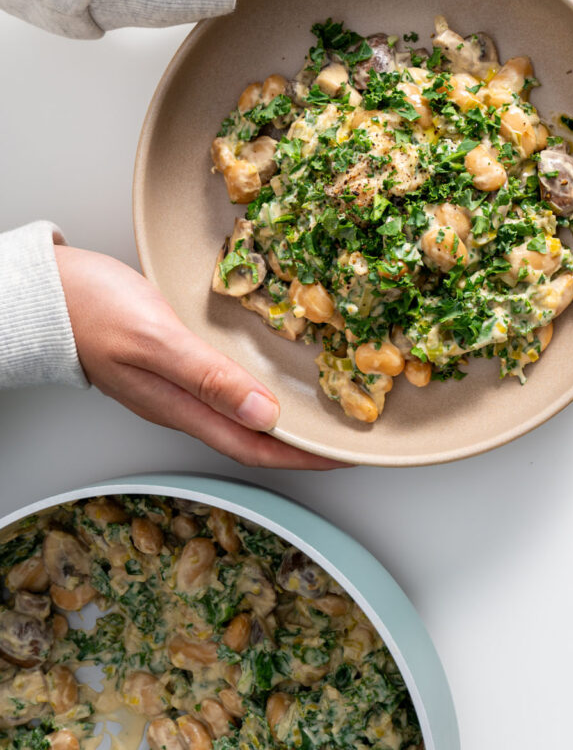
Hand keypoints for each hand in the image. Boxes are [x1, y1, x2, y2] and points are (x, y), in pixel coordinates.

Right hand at [55, 246, 343, 469]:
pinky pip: (230, 384)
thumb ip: (208, 377)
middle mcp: (183, 403)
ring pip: (244, 412)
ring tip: (325, 410)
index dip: (304, 457)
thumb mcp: (156, 340)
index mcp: (181, 406)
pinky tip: (275, 372)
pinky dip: (261, 386)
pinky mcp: (175, 360)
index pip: (255, 447)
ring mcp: (178, 384)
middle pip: (254, 437)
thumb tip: (264, 413)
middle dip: (304, 445)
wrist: (47, 292)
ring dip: (286, 416)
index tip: (347, 457)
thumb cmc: (91, 310)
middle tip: (349, 437)